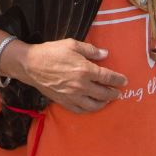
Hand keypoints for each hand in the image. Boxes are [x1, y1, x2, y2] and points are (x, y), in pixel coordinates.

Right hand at [12, 38, 126, 113]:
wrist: (31, 65)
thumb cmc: (52, 52)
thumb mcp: (72, 44)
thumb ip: (91, 50)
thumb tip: (105, 54)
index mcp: (85, 70)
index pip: (107, 77)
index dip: (118, 80)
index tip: (124, 81)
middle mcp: (81, 85)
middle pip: (104, 93)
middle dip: (113, 93)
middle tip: (118, 92)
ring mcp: (72, 96)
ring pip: (94, 105)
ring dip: (104, 103)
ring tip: (107, 100)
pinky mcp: (64, 102)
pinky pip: (81, 110)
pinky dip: (89, 109)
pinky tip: (92, 105)